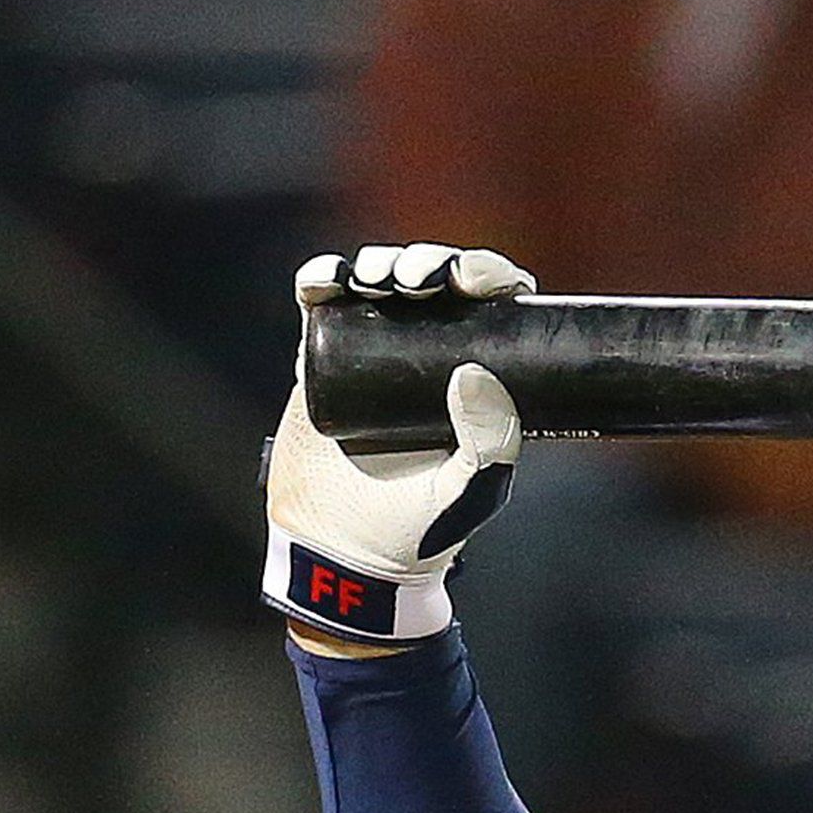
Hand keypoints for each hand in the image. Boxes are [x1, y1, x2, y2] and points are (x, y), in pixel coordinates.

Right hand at [263, 244, 532, 646]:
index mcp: (476, 378)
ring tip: (379, 281)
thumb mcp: (470, 494)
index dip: (488, 275)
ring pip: (380, 281)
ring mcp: (372, 351)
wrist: (344, 551)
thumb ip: (487, 447)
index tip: (477, 281)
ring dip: (380, 262)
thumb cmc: (418, 530)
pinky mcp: (323, 357)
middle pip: (435, 283)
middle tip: (421, 280)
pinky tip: (325, 282)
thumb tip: (476, 374)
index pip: (491, 308)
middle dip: (430, 262)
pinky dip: (322, 278)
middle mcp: (427, 355)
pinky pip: (322, 303)